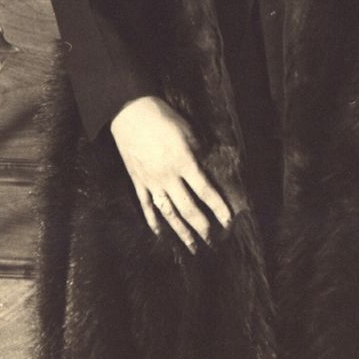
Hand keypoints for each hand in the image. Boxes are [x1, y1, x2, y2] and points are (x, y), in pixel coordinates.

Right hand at [109, 95, 233, 252]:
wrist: (129, 112)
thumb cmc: (162, 118)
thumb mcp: (188, 131)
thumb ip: (199, 152)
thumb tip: (209, 169)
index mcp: (183, 162)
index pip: (205, 191)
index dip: (218, 208)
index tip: (228, 221)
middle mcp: (167, 177)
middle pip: (188, 208)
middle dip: (202, 227)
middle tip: (214, 241)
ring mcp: (151, 182)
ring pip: (168, 213)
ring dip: (181, 231)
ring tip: (192, 247)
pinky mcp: (138, 181)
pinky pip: (146, 205)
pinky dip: (153, 221)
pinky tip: (160, 234)